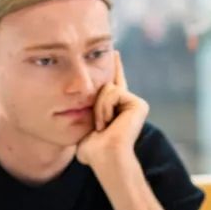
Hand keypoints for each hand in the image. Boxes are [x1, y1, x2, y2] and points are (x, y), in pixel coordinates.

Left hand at [76, 51, 148, 168]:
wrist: (104, 157)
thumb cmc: (92, 150)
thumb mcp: (83, 126)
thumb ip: (82, 114)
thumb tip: (71, 111)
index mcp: (116, 110)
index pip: (115, 84)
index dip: (116, 67)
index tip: (115, 52)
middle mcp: (128, 105)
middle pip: (104, 85)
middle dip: (96, 103)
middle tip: (99, 126)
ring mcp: (135, 104)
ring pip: (108, 88)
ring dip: (99, 108)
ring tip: (102, 126)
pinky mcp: (139, 105)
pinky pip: (114, 92)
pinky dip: (106, 107)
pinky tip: (109, 122)